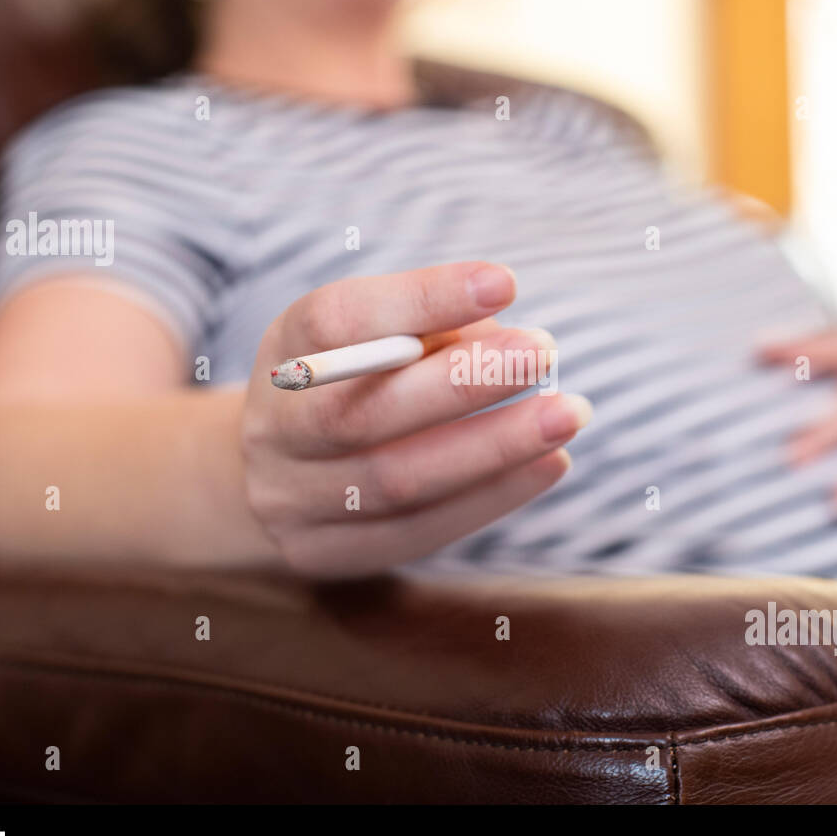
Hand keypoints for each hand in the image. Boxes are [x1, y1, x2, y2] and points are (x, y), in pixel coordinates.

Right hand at [241, 262, 590, 573]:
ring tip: (566, 413)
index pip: (338, 320)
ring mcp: (295, 500)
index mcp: (285, 352)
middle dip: (462, 382)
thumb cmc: (350, 383)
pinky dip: (492, 495)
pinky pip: (419, 530)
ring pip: (398, 480)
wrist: (270, 476)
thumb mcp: (368, 338)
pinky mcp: (330, 553)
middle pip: (363, 413)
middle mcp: (276, 430)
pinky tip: (550, 464)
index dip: (420, 300)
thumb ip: (428, 329)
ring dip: (493, 446)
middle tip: (542, 353)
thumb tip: (504, 339)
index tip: (503, 283)